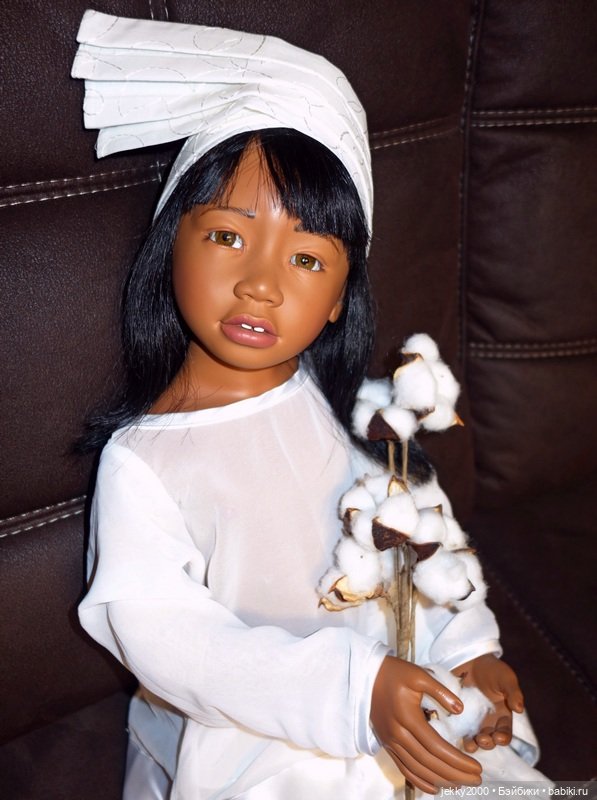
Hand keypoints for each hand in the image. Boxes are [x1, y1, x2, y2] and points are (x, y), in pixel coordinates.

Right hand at [371, 657, 481, 793]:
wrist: (364, 675)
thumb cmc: (394, 672)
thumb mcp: (419, 674)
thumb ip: (440, 691)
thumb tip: (460, 709)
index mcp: (408, 718)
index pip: (437, 747)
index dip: (458, 761)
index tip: (477, 767)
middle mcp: (398, 735)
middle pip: (430, 763)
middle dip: (455, 775)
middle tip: (477, 780)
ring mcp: (390, 742)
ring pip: (417, 770)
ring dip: (441, 780)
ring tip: (461, 784)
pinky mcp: (386, 744)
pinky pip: (403, 768)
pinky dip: (419, 781)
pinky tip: (434, 788)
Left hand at [451, 654, 523, 752]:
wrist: (471, 660)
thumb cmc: (493, 670)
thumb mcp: (506, 678)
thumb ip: (513, 693)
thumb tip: (519, 709)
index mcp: (502, 717)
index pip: (505, 733)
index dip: (503, 738)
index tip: (498, 738)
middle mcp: (488, 723)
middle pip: (489, 740)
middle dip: (487, 743)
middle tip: (482, 739)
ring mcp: (472, 720)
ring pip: (473, 739)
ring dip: (472, 744)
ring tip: (470, 744)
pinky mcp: (457, 716)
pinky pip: (457, 728)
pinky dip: (456, 733)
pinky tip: (454, 734)